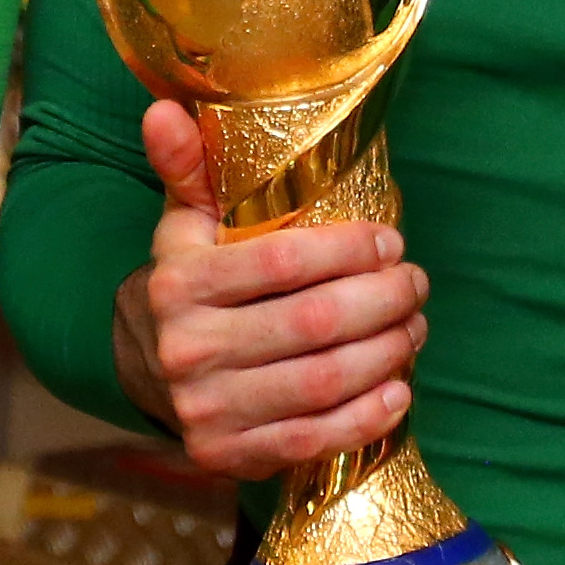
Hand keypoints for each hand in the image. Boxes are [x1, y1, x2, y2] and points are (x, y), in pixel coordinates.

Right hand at [110, 99, 427, 477]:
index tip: (391, 241)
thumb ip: (188, 168)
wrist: (147, 367)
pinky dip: (365, 418)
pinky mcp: (227, 456)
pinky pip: (312, 440)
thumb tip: (163, 108)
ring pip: (321, 383)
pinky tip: (399, 391)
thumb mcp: (185, 222)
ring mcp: (206, 410)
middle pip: (313, 324)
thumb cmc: (191, 281)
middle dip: (382, 301)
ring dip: (386, 354)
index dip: (349, 250)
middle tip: (417, 283)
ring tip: (416, 328)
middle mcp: (186, 350)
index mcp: (179, 283)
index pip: (282, 262)